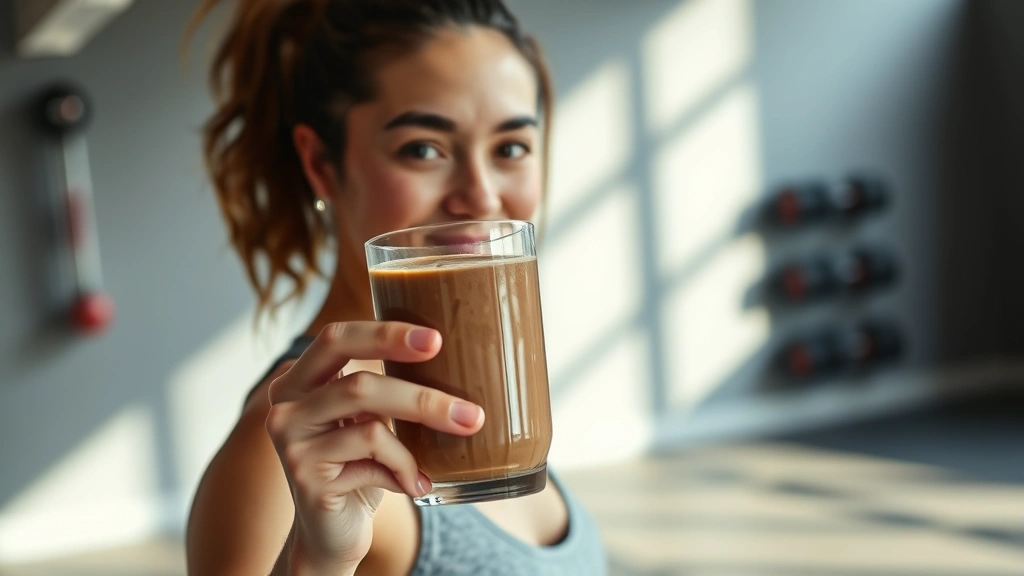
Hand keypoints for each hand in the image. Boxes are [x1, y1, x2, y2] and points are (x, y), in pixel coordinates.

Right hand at [265, 322, 484, 573]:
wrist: (329, 533)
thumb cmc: (359, 466)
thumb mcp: (369, 419)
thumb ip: (385, 389)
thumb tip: (453, 362)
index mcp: (300, 379)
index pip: (337, 338)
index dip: (385, 333)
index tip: (436, 339)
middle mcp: (286, 406)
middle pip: (358, 383)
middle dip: (420, 394)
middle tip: (470, 411)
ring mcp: (291, 443)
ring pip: (371, 423)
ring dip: (424, 435)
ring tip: (457, 440)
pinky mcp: (305, 478)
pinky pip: (373, 462)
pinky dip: (405, 470)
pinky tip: (416, 484)